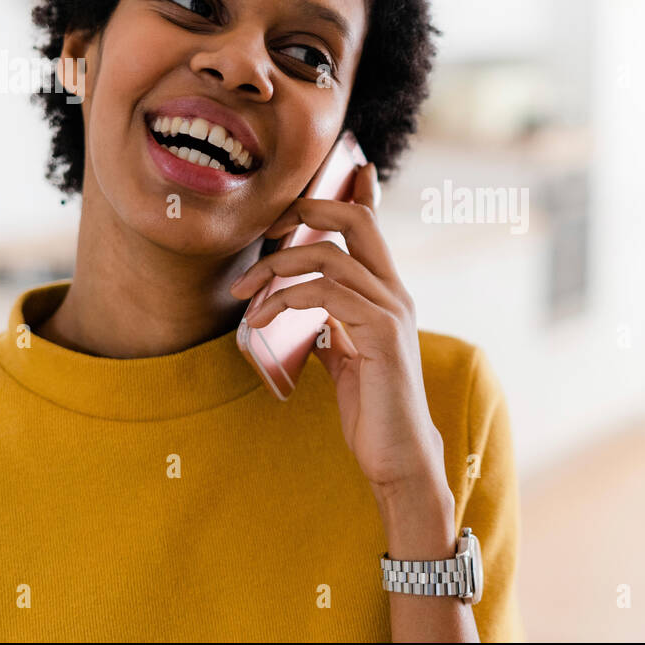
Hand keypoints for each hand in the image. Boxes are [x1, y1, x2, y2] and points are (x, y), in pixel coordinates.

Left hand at [229, 163, 447, 501]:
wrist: (399, 456)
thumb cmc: (373, 409)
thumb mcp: (344, 357)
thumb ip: (328, 327)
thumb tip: (296, 310)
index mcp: (386, 294)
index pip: (371, 226)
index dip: (348, 192)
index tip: (309, 187)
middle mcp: (394, 294)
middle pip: (357, 220)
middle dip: (307, 209)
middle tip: (266, 230)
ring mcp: (391, 311)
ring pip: (329, 255)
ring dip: (277, 266)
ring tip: (245, 292)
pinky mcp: (381, 334)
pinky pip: (326, 293)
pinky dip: (285, 298)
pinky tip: (263, 318)